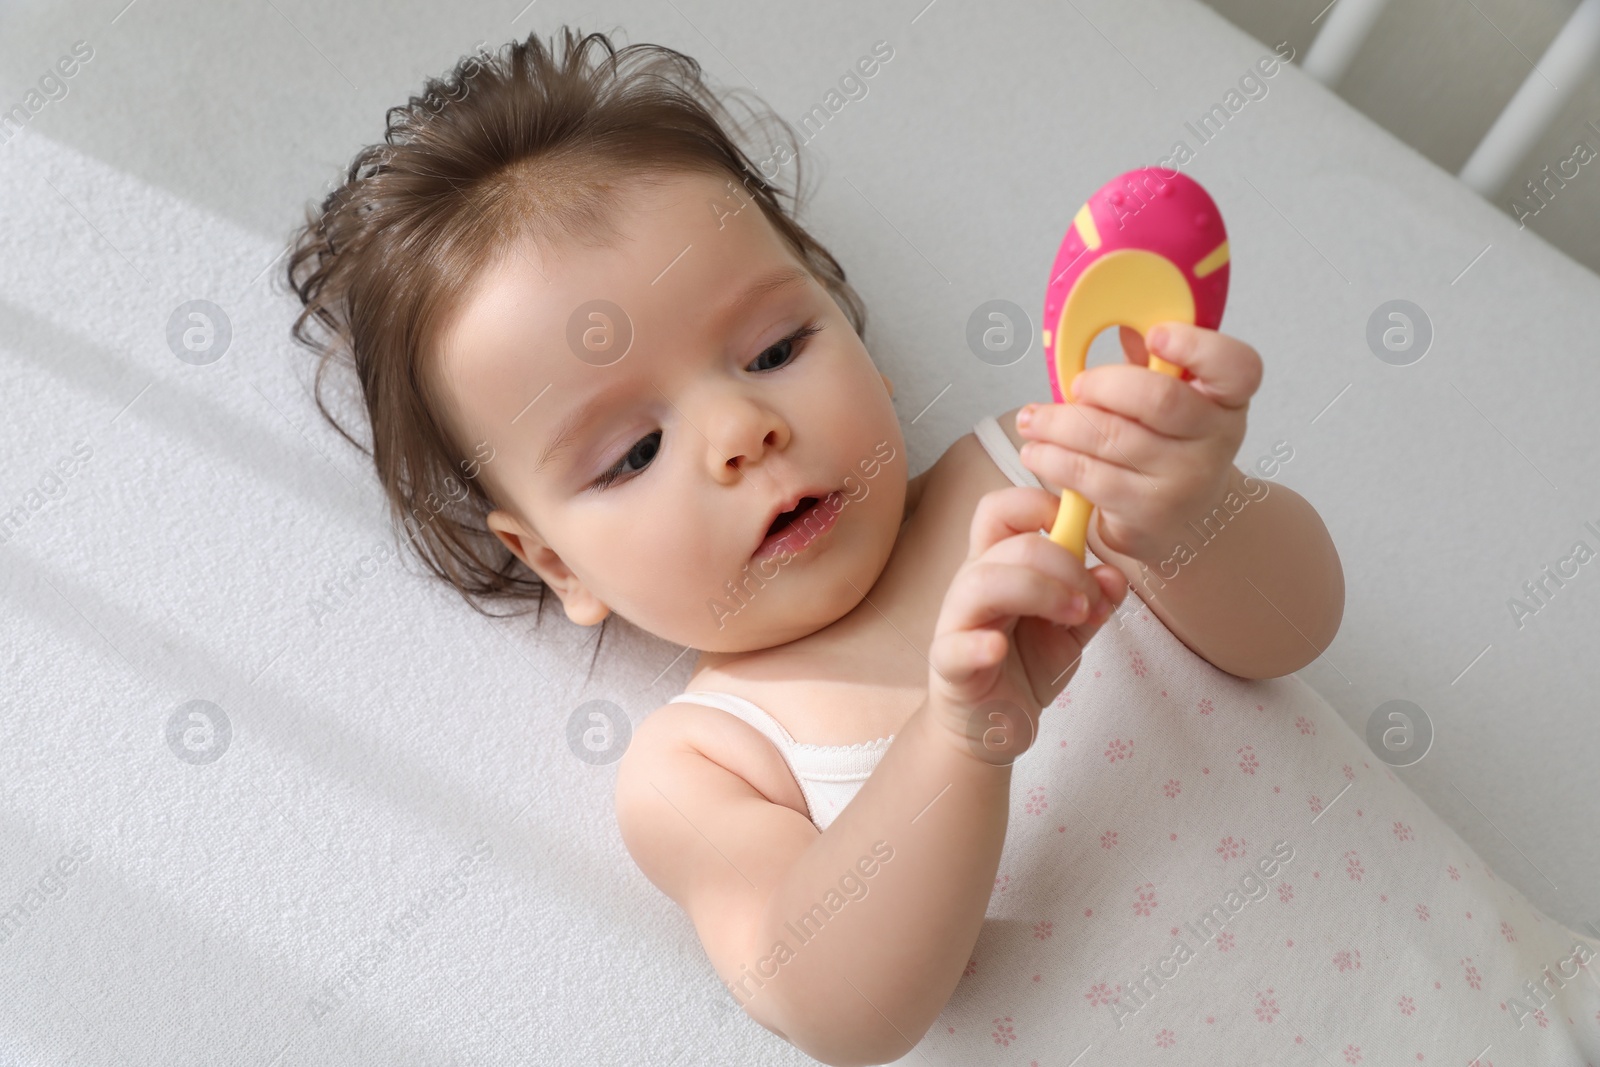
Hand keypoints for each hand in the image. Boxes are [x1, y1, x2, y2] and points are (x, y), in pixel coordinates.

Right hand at [926, 487, 1126, 764]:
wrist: (992, 725)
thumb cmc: (1025, 665)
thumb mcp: (1072, 629)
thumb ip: (1095, 600)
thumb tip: (1115, 575)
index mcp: (1000, 564)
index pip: (1002, 510)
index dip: (1040, 503)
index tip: (1080, 530)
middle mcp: (973, 584)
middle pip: (1008, 543)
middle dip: (1064, 563)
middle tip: (1092, 599)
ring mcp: (957, 622)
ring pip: (982, 582)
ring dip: (1038, 591)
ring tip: (1075, 617)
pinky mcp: (950, 665)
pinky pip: (954, 645)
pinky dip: (978, 643)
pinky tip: (1000, 649)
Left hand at [1015, 322, 1261, 562]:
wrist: (1175, 519)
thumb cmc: (1164, 442)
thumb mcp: (1168, 395)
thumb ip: (1147, 357)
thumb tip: (1114, 313)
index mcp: (1227, 397)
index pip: (1236, 366)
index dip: (1195, 346)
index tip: (1155, 334)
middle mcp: (1218, 439)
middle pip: (1158, 399)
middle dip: (1101, 385)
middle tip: (1073, 386)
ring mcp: (1187, 480)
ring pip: (1112, 438)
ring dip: (1059, 424)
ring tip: (1031, 420)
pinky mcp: (1151, 513)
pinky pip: (1091, 477)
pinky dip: (1054, 459)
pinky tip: (1037, 451)